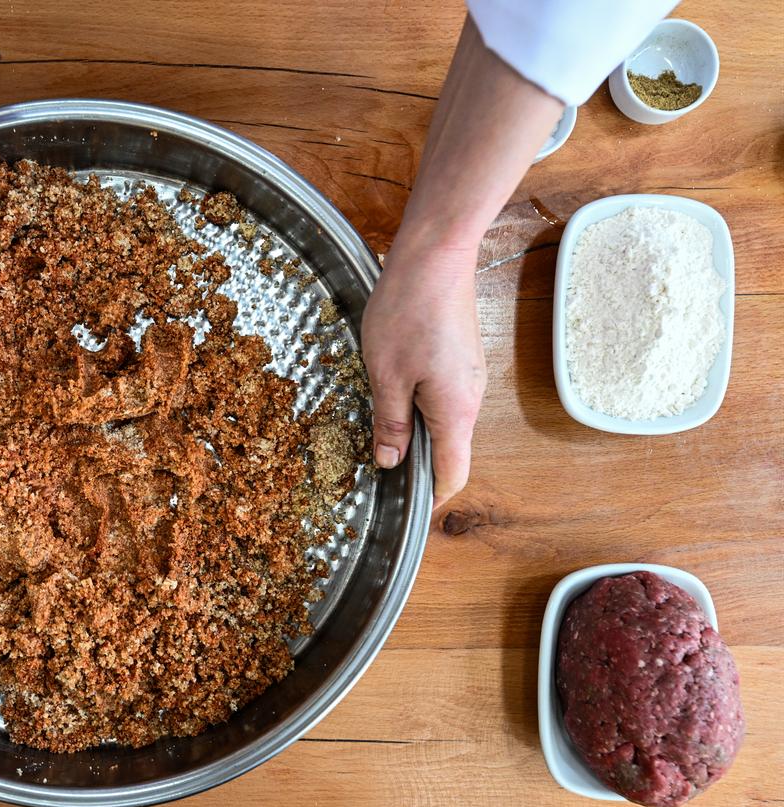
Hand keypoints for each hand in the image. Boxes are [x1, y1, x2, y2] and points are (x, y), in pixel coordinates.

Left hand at [360, 241, 485, 508]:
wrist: (437, 255)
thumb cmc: (408, 311)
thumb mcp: (385, 374)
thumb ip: (389, 423)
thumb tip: (390, 462)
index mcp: (455, 412)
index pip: (452, 474)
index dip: (430, 498)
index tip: (404, 509)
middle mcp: (471, 399)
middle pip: (449, 451)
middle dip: (417, 465)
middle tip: (377, 470)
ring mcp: (470, 377)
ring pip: (445, 422)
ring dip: (415, 433)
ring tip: (377, 431)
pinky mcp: (462, 359)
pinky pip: (444, 398)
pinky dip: (420, 407)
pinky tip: (392, 394)